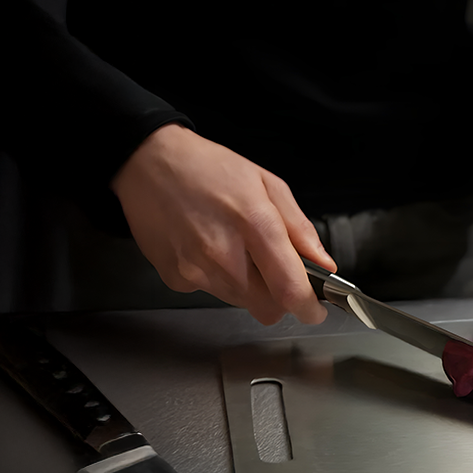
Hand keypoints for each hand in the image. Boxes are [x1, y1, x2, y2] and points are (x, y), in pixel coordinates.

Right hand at [111, 124, 334, 324]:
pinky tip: (208, 249)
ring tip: (234, 248)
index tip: (314, 309)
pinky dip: (217, 279)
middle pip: (267, 308)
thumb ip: (300, 228)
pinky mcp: (176, 279)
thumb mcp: (266, 183)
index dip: (308, 308)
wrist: (148, 163)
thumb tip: (323, 263)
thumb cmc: (207, 168)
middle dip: (279, 298)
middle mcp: (224, 254)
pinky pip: (210, 292)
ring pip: (240, 302)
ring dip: (248, 287)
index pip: (290, 290)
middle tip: (274, 272)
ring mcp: (197, 270)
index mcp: (254, 224)